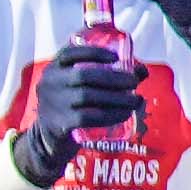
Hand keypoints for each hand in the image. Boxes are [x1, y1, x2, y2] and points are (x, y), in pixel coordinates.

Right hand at [13, 47, 150, 185]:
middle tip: (134, 83)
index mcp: (54, 69)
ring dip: (117, 98)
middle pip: (83, 75)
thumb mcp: (79, 86)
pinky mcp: (60, 123)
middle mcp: (49, 83)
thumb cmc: (72, 105)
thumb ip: (107, 76)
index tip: (115, 57)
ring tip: (136, 101)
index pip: (69, 54)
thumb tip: (140, 71)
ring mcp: (53, 104)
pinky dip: (110, 115)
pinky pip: (89, 117)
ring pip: (87, 96)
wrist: (49, 136)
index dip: (93, 52)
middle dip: (113, 77)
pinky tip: (125, 114)